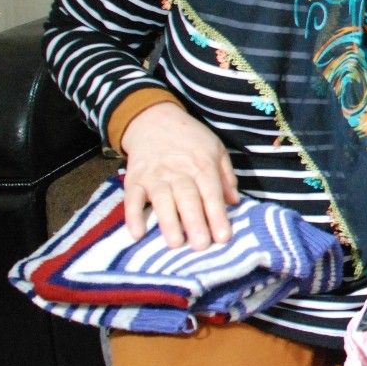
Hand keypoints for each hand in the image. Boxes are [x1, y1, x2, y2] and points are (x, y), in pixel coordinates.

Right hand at [119, 101, 238, 249]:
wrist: (153, 119)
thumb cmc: (190, 138)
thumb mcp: (215, 148)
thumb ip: (226, 175)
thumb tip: (234, 202)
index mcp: (202, 165)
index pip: (211, 193)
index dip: (217, 215)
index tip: (224, 237)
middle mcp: (178, 172)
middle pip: (188, 199)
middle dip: (195, 222)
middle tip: (201, 246)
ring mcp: (154, 176)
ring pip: (162, 200)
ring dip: (168, 222)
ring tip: (175, 244)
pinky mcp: (134, 179)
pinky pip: (131, 199)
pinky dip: (132, 216)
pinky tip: (136, 234)